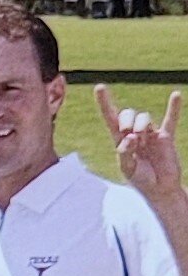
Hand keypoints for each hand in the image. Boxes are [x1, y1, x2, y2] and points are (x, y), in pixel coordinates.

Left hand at [95, 84, 183, 204]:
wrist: (159, 188)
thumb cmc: (140, 179)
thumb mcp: (127, 168)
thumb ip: (124, 153)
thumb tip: (129, 138)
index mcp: (120, 140)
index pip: (110, 118)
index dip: (105, 103)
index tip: (99, 87)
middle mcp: (134, 133)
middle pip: (127, 114)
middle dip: (126, 120)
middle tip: (128, 134)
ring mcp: (150, 134)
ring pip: (144, 118)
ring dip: (141, 126)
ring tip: (142, 141)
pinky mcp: (166, 137)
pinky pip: (170, 119)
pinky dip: (173, 107)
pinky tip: (175, 95)